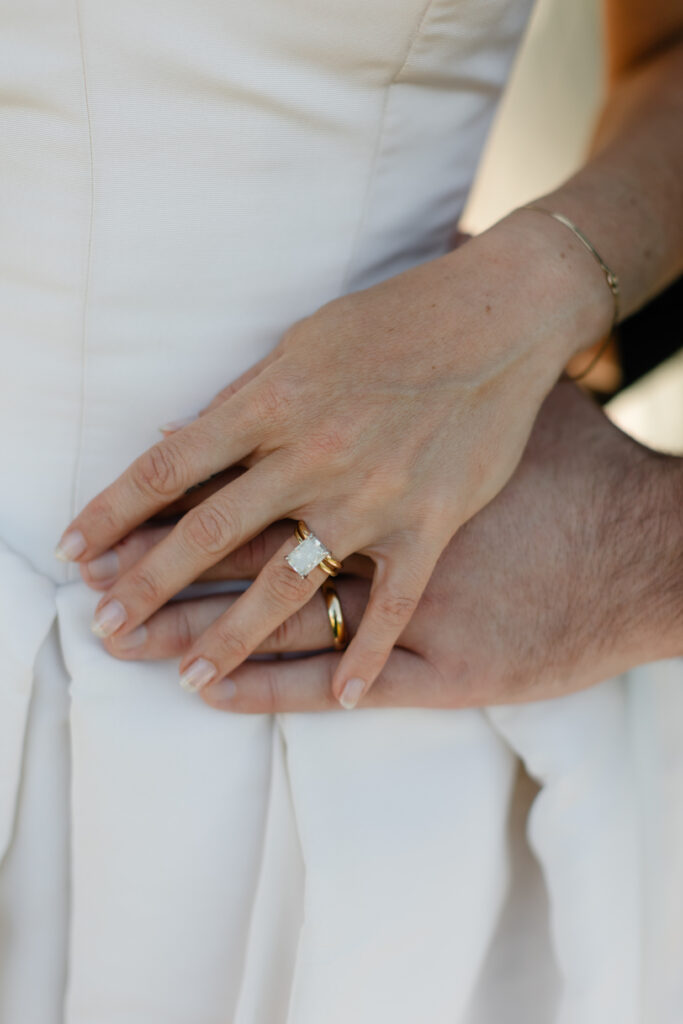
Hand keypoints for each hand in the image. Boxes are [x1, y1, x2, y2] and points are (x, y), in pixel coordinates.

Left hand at [56, 214, 611, 706]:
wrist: (501, 319)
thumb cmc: (396, 319)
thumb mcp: (306, 341)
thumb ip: (244, 399)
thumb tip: (176, 439)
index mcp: (274, 400)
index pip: (170, 466)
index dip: (113, 510)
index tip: (74, 548)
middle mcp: (315, 455)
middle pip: (211, 534)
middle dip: (148, 585)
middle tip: (103, 628)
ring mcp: (375, 497)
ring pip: (287, 583)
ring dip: (229, 637)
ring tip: (186, 678)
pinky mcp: (433, 525)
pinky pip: (394, 604)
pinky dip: (368, 654)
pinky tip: (340, 699)